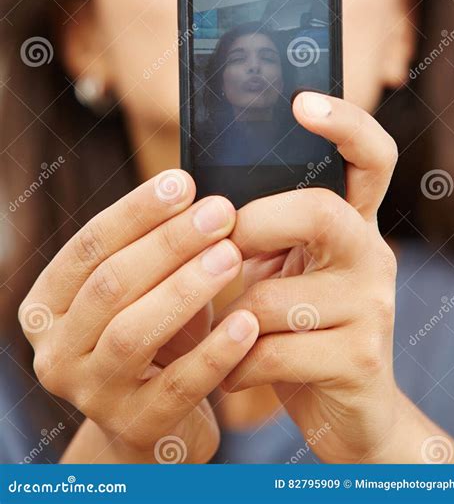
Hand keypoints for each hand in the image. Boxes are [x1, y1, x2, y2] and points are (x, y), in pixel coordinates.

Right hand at [19, 171, 257, 463]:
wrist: (156, 421)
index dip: (135, 211)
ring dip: (186, 287)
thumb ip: (156, 250)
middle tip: (220, 211)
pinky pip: (178, 386)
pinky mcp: (135, 428)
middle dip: (168, 242)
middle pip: (110, 284)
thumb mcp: (144, 291)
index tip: (182, 182)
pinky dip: (214, 352)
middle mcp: (55, 352)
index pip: (88, 246)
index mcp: (47, 306)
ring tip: (231, 254)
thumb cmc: (154, 336)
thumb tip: (199, 196)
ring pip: (132, 332)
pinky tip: (248, 322)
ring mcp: (91, 394)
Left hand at [216, 92, 423, 462]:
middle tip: (230, 249)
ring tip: (226, 333)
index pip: (370, 157)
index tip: (302, 101)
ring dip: (234, 318)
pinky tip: (233, 371)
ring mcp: (373, 307)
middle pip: (321, 211)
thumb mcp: (283, 271)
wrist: (346, 415)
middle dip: (259, 225)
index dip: (344, 123)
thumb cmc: (299, 331)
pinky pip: (273, 350)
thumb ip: (261, 231)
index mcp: (352, 225)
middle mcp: (372, 255)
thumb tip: (201, 200)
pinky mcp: (360, 358)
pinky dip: (237, 364)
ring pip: (278, 296)